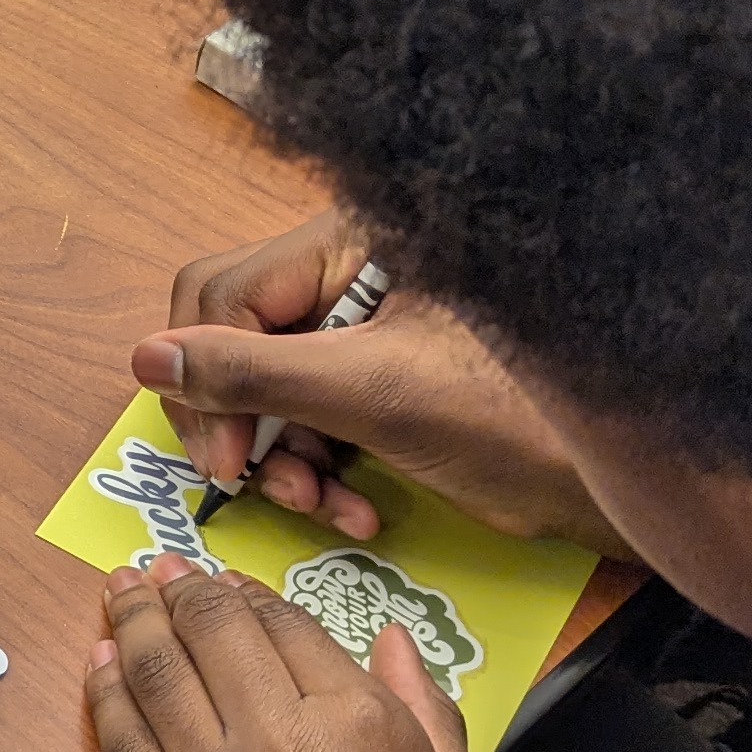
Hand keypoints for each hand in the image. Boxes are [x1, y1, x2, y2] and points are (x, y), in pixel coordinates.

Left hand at [89, 559, 596, 751]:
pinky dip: (109, 703)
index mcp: (368, 730)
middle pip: (211, 640)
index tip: (230, 583)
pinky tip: (103, 669)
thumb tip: (388, 641)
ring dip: (134, 627)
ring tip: (120, 592)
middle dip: (183, 595)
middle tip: (157, 569)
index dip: (252, 599)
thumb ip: (423, 719)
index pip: (288, 630)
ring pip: (155, 684)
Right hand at [140, 216, 629, 556]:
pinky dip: (319, 471)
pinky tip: (354, 511)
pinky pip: (307, 419)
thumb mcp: (368, 394)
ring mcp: (361, 326)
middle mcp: (345, 270)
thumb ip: (251, 373)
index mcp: (346, 239)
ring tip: (323, 508)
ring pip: (265, 390)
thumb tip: (146, 359)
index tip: (226, 461)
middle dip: (244, 424)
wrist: (606, 481)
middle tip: (250, 486)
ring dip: (283, 461)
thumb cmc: (509, 417)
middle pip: (233, 340)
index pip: (220, 294)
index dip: (208, 379)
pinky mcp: (376, 378)